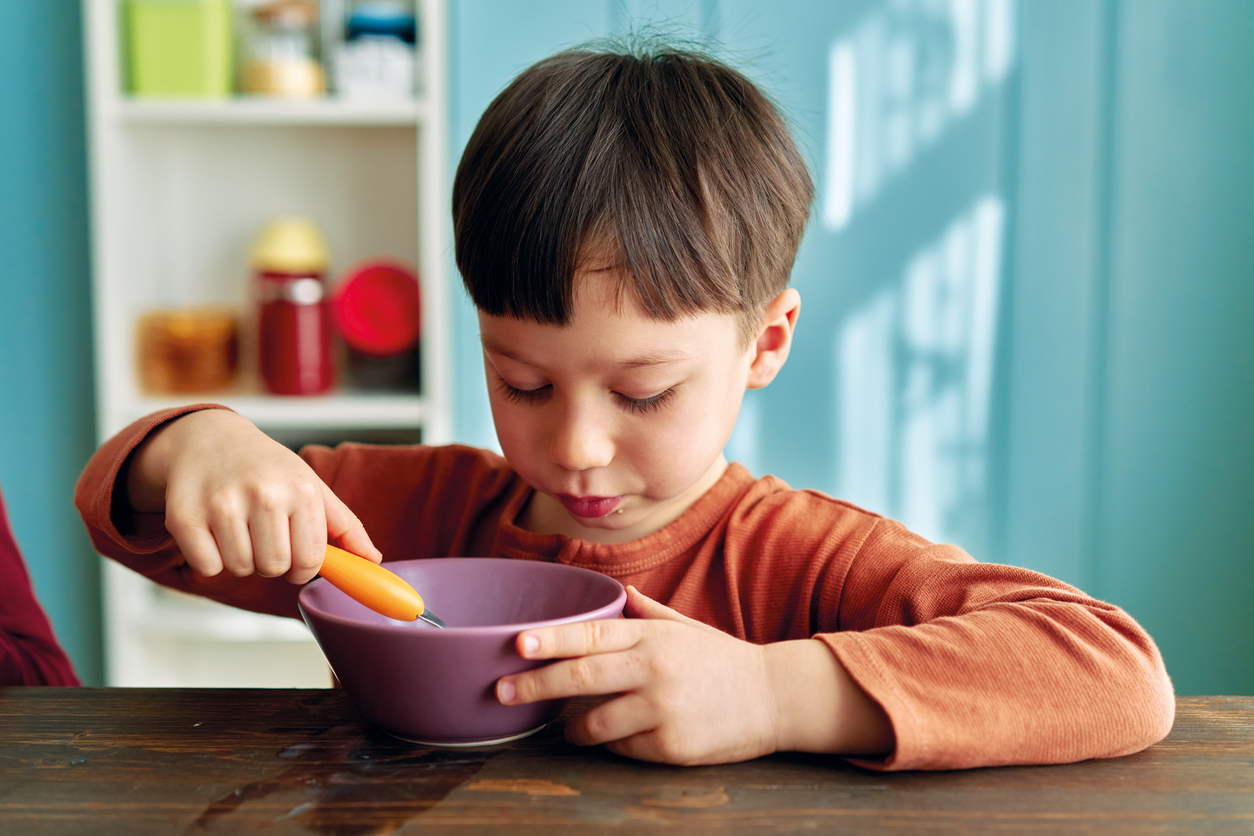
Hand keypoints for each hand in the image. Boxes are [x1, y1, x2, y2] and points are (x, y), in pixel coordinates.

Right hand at [126, 410, 379, 583]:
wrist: (209, 438)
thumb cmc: (267, 469)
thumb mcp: (311, 487)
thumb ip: (344, 526)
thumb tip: (373, 560)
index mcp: (301, 489)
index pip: (310, 560)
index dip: (302, 566)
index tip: (294, 554)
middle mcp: (264, 493)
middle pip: (274, 568)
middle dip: (271, 562)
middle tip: (263, 536)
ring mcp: (222, 503)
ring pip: (240, 569)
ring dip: (241, 560)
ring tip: (238, 529)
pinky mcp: (185, 516)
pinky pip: (208, 567)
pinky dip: (211, 559)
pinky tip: (213, 532)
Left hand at [495, 586, 779, 764]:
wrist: (775, 698)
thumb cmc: (723, 660)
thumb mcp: (685, 627)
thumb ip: (646, 612)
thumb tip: (615, 590)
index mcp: (653, 636)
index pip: (591, 634)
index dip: (550, 640)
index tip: (516, 644)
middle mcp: (654, 669)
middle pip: (579, 679)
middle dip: (534, 685)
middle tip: (502, 691)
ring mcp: (662, 710)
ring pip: (595, 724)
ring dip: (573, 727)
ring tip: (566, 727)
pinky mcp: (671, 747)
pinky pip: (623, 749)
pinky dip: (613, 745)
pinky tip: (619, 737)